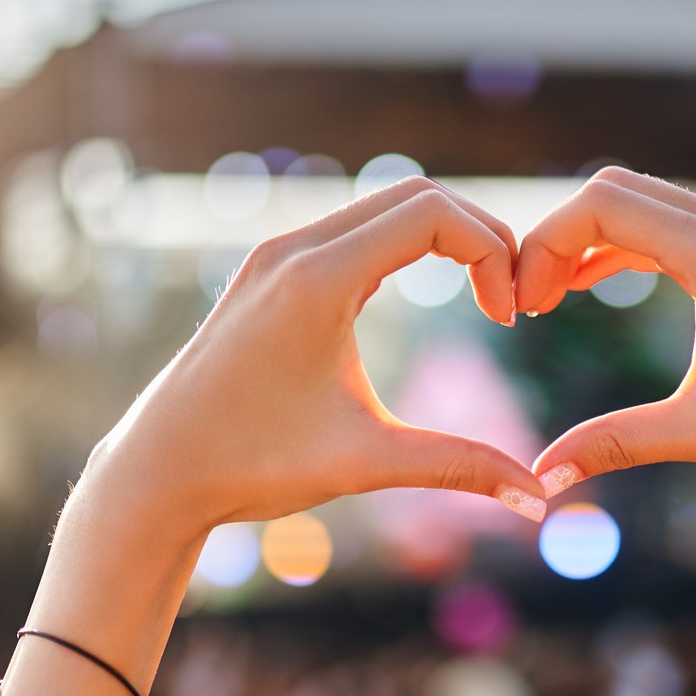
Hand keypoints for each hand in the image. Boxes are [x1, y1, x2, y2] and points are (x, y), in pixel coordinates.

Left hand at [83, 177, 546, 542]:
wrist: (156, 474)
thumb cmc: (252, 467)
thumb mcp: (366, 462)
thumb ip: (459, 467)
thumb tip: (539, 500)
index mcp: (318, 279)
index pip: (433, 215)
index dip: (494, 254)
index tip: (511, 319)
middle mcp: (293, 250)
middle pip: (418, 195)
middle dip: (481, 237)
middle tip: (512, 300)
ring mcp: (275, 255)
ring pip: (384, 207)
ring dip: (445, 237)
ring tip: (484, 297)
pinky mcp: (267, 272)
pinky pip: (353, 229)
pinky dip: (405, 244)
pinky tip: (431, 293)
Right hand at [514, 167, 695, 605]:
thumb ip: (616, 444)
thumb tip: (540, 478)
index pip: (602, 205)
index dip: (543, 246)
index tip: (522, 308)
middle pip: (615, 190)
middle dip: (557, 238)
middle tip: (526, 302)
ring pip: (645, 203)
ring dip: (591, 241)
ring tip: (548, 299)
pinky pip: (675, 225)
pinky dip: (628, 247)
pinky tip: (594, 288)